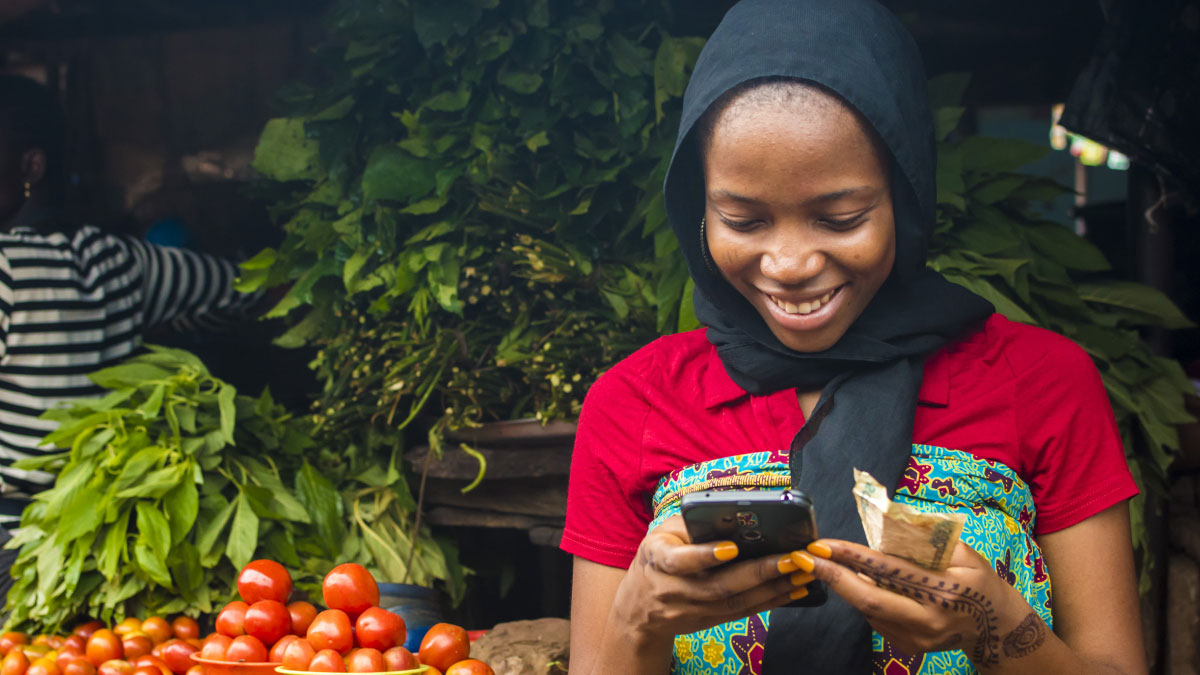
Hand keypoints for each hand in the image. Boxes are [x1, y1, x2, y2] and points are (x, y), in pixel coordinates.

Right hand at [610, 515, 807, 643]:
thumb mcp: (662, 533)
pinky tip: (795, 590)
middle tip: (792, 558)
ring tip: (802, 573)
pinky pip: (743, 612)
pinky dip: (771, 602)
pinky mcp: (708, 622)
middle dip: (759, 572)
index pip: (679, 560)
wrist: (639, 607)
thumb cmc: (656, 557)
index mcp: (657, 559)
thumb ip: (691, 523)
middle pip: (719, 586)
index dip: (705, 556)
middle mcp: (672, 590)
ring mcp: (691, 611)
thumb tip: (733, 510)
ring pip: (736, 603)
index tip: (732, 547)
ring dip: (773, 589)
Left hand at [796, 539, 1041, 667]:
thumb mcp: (962, 553)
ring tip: (833, 564)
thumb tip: (884, 513)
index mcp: (944, 591)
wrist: (997, 627)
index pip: (887, 570)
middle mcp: (928, 620)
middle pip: (867, 600)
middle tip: (803, 558)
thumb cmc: (980, 580)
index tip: (821, 545)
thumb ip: (925, 536)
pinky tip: (863, 583)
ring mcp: (916, 639)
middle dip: (831, 577)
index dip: (850, 556)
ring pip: (867, 609)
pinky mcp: (907, 647)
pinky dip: (864, 597)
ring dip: (846, 585)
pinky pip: (874, 618)